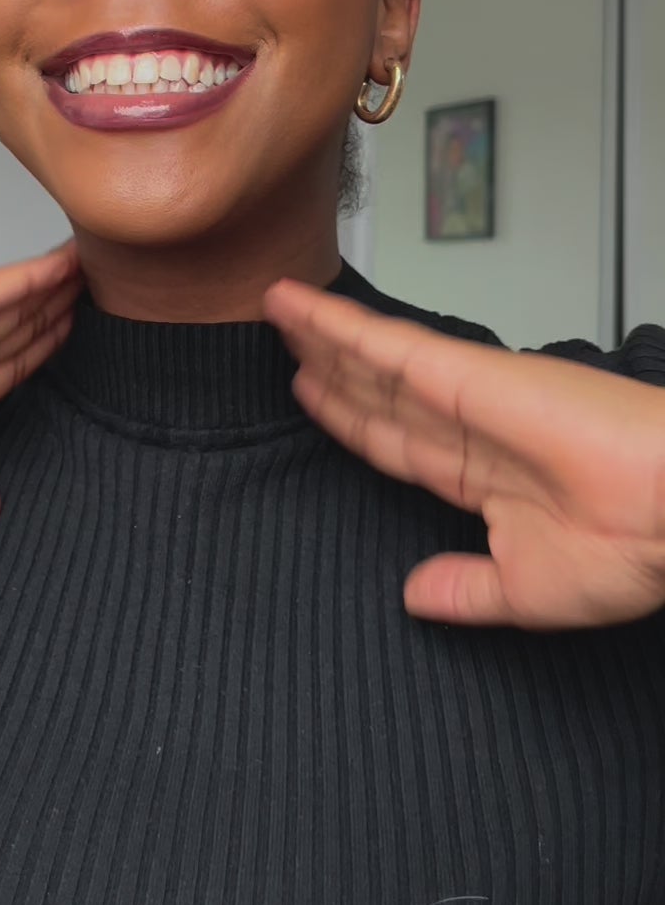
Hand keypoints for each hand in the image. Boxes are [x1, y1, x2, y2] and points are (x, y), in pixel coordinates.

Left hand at [263, 279, 664, 628]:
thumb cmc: (635, 548)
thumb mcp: (526, 592)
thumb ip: (465, 590)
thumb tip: (415, 597)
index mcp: (487, 478)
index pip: (397, 442)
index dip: (351, 418)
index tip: (311, 394)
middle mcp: (472, 428)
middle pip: (377, 392)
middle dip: (327, 367)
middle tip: (279, 339)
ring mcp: (470, 395)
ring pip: (374, 360)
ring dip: (320, 333)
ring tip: (275, 307)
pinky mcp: (471, 374)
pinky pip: (389, 348)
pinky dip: (339, 325)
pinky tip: (300, 310)